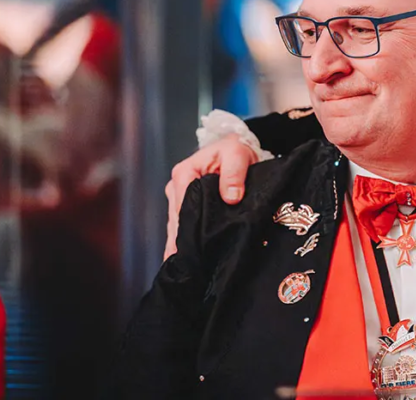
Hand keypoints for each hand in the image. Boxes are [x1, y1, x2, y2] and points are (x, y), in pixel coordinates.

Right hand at [163, 134, 258, 259]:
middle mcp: (177, 185)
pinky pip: (183, 224)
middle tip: (189, 268)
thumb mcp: (238, 154)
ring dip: (182, 244)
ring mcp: (179, 195)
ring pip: (178, 225)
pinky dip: (185, 240)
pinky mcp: (186, 203)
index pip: (183, 206)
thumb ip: (234, 174)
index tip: (191, 250)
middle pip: (177, 220)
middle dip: (181, 242)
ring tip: (187, 269)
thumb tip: (231, 197)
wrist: (238, 147)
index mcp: (185, 173)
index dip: (186, 229)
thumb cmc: (237, 149)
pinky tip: (187, 259)